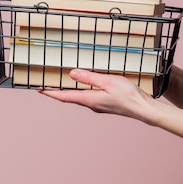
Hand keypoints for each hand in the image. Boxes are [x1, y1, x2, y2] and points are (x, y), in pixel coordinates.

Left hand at [38, 69, 156, 122]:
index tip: (39, 90)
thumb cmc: (127, 95)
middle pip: (71, 98)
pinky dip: (83, 91)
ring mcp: (99, 105)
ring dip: (71, 91)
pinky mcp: (106, 104)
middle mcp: (92, 104)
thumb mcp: (108, 82)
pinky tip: (87, 85)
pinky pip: (90, 96)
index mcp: (89, 99)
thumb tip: (72, 74)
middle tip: (48, 86)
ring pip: (81, 98)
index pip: (65, 96)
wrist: (143, 109)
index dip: (51, 93)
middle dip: (59, 92)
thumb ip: (89, 78)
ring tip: (64, 84)